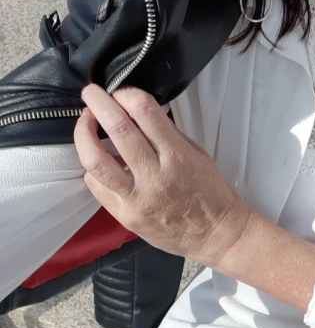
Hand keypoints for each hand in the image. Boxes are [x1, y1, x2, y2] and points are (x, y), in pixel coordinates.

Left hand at [74, 84, 252, 267]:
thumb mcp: (197, 155)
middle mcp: (156, 177)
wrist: (217, 236)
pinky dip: (93, 169)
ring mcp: (138, 199)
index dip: (126, 93)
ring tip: (85, 125)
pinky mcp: (127, 216)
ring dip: (83, 135)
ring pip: (95, 160)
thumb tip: (137, 111)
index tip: (121, 91)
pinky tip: (100, 163)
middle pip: (117, 128)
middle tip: (92, 94)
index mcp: (178, 157)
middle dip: (98, 103)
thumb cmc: (210, 195)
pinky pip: (97, 187)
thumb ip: (167, 134)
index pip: (144, 111)